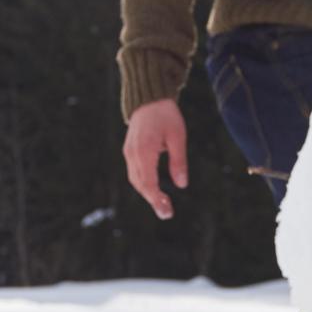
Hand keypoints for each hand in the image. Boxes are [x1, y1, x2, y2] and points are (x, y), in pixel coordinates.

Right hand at [123, 99, 188, 219]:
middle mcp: (133, 154)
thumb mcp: (178, 136)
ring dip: (147, 193)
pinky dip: (144, 183)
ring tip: (162, 204)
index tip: (166, 211)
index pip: (149, 182)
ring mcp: (129, 152)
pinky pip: (134, 172)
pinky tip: (155, 190)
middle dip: (152, 200)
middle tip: (166, 213)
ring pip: (135, 180)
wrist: (148, 98)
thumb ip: (179, 161)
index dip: (157, 199)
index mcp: (145, 150)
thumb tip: (182, 184)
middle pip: (140, 184)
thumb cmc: (165, 115)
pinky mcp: (129, 150)